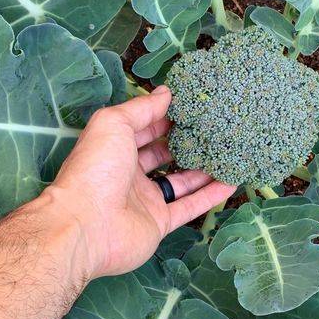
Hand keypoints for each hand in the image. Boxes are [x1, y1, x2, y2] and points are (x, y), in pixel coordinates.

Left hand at [42, 86, 235, 280]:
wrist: (87, 226)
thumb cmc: (96, 168)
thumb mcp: (114, 124)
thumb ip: (141, 108)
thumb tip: (166, 92)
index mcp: (115, 149)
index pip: (144, 129)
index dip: (165, 117)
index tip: (193, 106)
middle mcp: (129, 174)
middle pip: (163, 155)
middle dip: (186, 142)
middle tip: (215, 127)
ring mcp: (145, 201)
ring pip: (180, 182)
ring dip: (203, 169)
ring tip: (228, 152)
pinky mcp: (159, 224)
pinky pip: (190, 207)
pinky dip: (210, 196)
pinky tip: (231, 182)